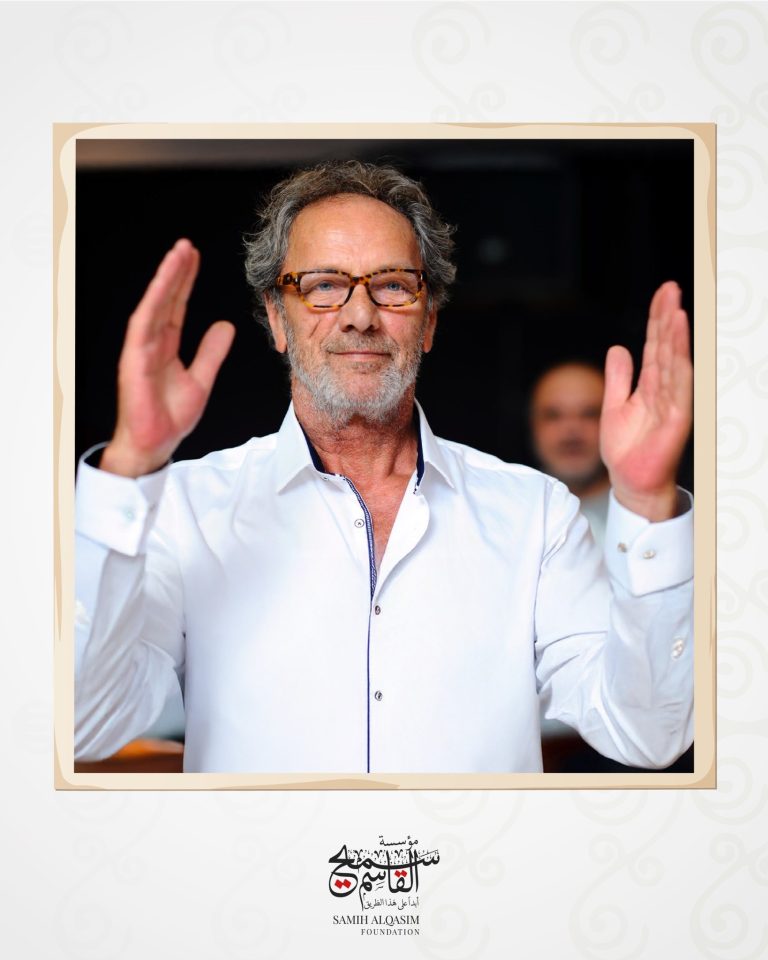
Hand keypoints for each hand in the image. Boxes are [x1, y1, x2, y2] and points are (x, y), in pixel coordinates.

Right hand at [100, 239, 235, 477]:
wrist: (155, 443)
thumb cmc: (170, 416)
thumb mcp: (201, 379)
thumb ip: (211, 352)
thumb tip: (226, 326)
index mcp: (165, 346)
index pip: (176, 306)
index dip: (185, 282)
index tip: (194, 258)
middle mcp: (151, 343)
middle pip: (165, 300)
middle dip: (176, 272)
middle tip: (187, 246)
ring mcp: (140, 349)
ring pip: (153, 306)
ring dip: (165, 279)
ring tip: (178, 254)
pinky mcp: (133, 360)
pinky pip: (143, 326)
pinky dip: (153, 303)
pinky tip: (162, 285)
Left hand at [600, 281, 691, 520]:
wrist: (630, 482)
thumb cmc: (626, 449)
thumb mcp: (613, 407)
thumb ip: (617, 378)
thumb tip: (619, 348)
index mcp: (649, 385)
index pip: (655, 345)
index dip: (657, 319)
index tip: (663, 293)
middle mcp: (664, 390)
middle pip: (666, 347)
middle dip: (668, 317)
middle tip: (670, 288)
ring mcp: (672, 403)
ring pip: (674, 362)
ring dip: (676, 336)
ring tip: (676, 309)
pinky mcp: (676, 419)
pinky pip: (678, 387)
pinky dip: (679, 365)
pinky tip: (678, 345)